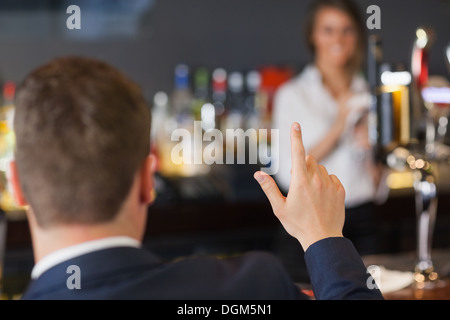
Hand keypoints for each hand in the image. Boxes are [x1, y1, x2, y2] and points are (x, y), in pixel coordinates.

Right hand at [254, 122, 345, 250]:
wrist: (323, 238)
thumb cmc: (298, 224)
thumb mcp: (279, 208)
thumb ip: (269, 188)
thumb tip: (258, 174)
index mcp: (300, 182)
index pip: (297, 153)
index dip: (295, 137)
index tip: (295, 124)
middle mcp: (317, 180)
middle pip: (309, 159)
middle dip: (302, 164)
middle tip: (297, 182)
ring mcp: (330, 185)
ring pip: (321, 168)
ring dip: (314, 174)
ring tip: (310, 192)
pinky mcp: (340, 191)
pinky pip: (332, 177)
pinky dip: (326, 181)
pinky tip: (322, 195)